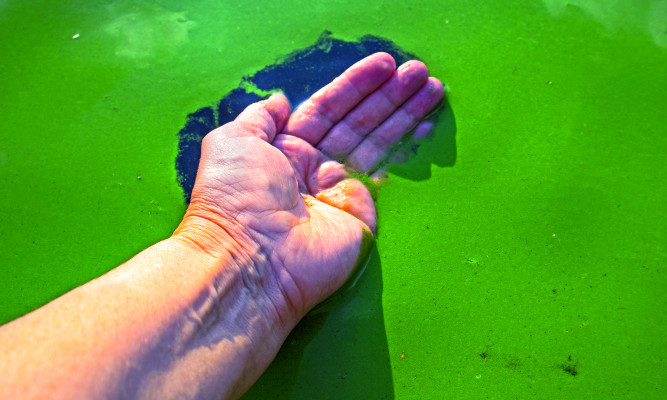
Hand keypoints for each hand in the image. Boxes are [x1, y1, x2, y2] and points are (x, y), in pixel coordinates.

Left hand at [174, 52, 443, 324]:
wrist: (251, 258)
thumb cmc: (235, 197)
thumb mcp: (233, 141)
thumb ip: (259, 117)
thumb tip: (279, 99)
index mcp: (284, 148)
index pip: (328, 107)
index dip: (356, 85)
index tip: (384, 64)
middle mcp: (314, 167)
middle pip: (359, 120)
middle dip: (390, 94)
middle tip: (419, 71)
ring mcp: (339, 190)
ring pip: (378, 141)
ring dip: (406, 113)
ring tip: (433, 87)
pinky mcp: (361, 213)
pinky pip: (386, 174)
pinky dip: (407, 150)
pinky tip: (427, 127)